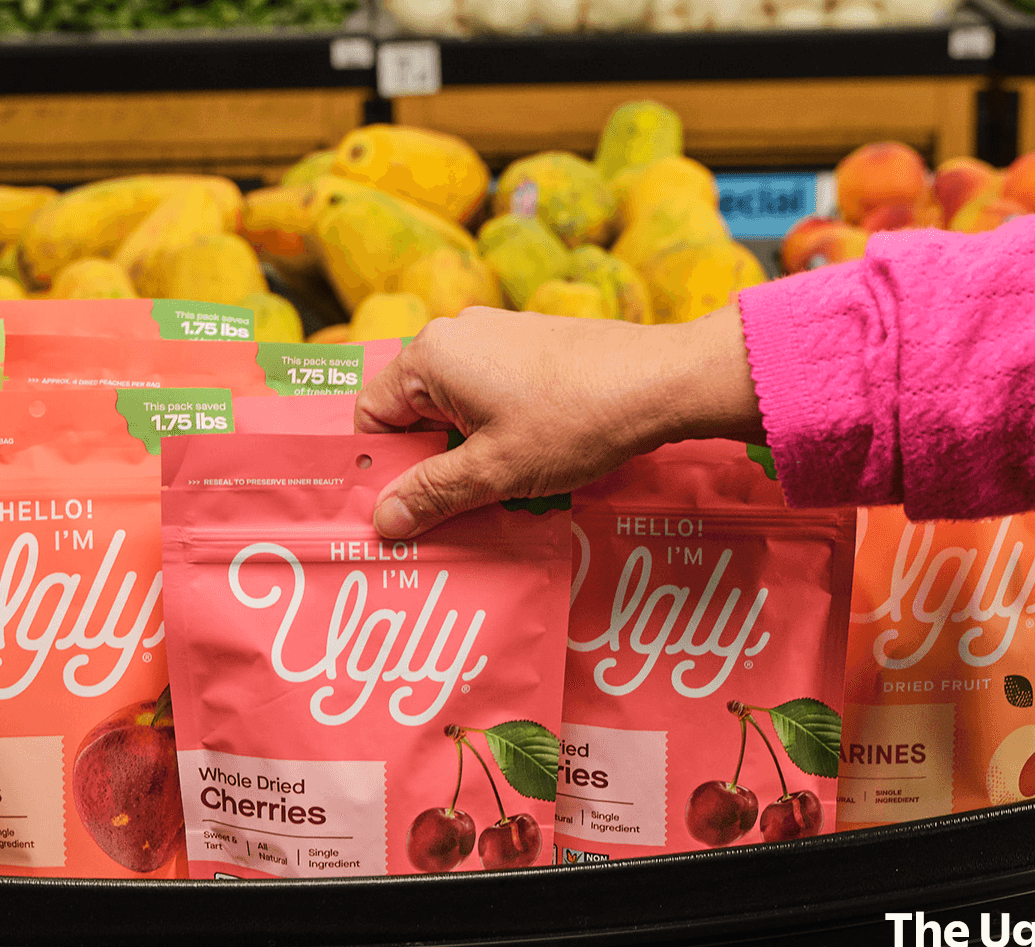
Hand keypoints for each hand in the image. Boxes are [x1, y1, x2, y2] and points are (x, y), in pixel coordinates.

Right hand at [353, 304, 762, 537]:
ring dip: (463, 454)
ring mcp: (495, 336)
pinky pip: (487, 396)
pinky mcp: (529, 347)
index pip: (372, 415)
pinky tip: (523, 465)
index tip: (395, 508)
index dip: (379, 467)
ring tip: (490, 493)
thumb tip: (382, 521)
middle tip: (442, 514)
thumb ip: (431, 495)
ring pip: (453, 408)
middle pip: (411, 411)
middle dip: (424, 464)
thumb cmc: (574, 421)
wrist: (663, 382)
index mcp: (430, 356)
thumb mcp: (494, 471)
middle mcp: (455, 336)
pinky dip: (492, 433)